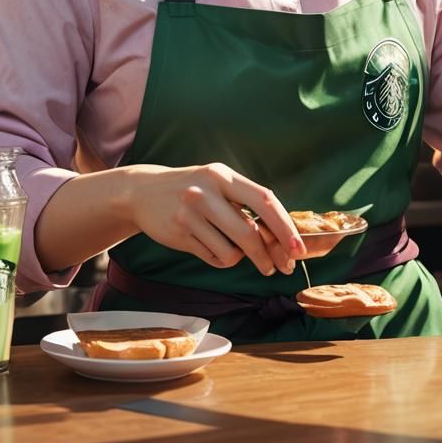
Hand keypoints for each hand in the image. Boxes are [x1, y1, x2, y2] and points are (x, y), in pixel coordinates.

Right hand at [124, 162, 304, 275]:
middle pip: (250, 232)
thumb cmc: (193, 189)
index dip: (285, 226)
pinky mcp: (178, 233)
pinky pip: (213, 257)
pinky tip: (215, 248)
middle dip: (269, 254)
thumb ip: (245, 204)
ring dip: (242, 258)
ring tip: (236, 251)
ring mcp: (190, 213)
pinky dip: (222, 259)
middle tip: (280, 267)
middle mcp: (206, 191)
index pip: (264, 200)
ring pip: (231, 251)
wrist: (143, 191)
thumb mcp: (218, 184)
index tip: (299, 248)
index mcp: (223, 175)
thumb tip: (282, 237)